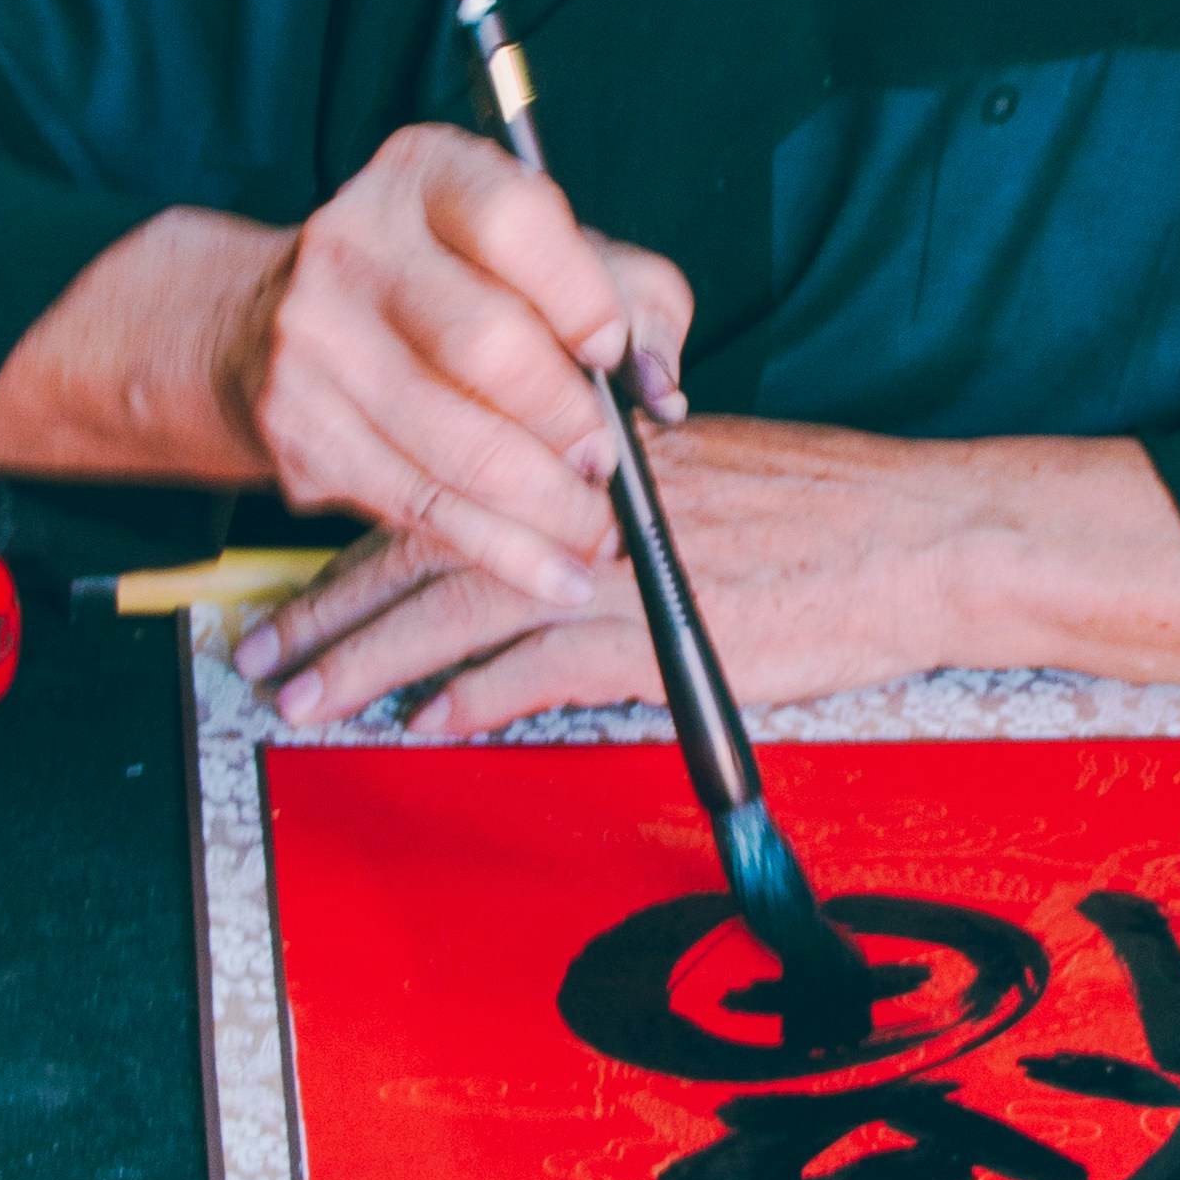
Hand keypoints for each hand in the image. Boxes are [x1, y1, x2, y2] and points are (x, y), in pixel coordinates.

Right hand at [222, 125, 691, 611]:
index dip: (582, 296)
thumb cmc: (446, 284)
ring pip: (456, 448)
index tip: (614, 354)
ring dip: (548, 507)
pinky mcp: (299, 434)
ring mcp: (313, 342)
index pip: (515, 223)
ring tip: (602, 531)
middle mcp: (353, 246)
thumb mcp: (539, 253)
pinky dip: (502, 553)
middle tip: (611, 462)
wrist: (264, 322)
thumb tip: (659, 384)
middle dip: (570, 420)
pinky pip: (420, 509)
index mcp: (424, 176)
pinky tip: (558, 574)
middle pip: (486, 346)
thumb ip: (630, 292)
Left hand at [232, 418, 1179, 734]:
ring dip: (364, 659)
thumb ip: (624, 504)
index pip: (455, 479)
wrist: (922, 539)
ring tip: (302, 700)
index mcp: (597, 458)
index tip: (311, 576)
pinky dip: (469, 697)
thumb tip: (560, 540)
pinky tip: (424, 721)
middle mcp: (586, 501)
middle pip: (422, 546)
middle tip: (257, 652)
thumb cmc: (839, 512)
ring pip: (448, 610)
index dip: (373, 535)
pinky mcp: (644, 635)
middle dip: (328, 605)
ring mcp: (610, 568)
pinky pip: (525, 671)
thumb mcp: (714, 479)